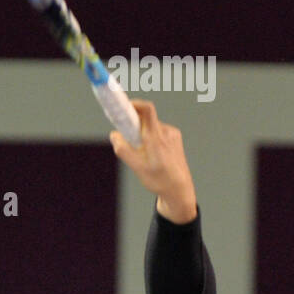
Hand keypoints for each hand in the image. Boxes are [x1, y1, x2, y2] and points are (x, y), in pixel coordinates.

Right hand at [110, 100, 196, 220]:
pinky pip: (159, 131)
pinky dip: (151, 137)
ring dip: (143, 133)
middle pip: (146, 118)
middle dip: (134, 125)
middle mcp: (166, 132)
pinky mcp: (175, 138)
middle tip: (128, 138)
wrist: (180, 189)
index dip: (134, 104)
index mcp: (156, 138)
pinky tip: (152, 153)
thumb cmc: (160, 180)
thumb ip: (123, 150)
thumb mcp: (136, 167)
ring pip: (152, 126)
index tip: (122, 107)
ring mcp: (172, 134)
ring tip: (142, 152)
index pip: (147, 109)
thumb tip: (114, 135)